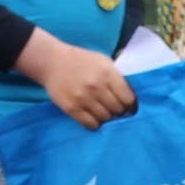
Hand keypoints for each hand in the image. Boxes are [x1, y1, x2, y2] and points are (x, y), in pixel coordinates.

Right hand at [16, 30, 134, 129]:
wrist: (51, 62)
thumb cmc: (81, 61)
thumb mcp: (102, 61)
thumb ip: (117, 76)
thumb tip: (132, 96)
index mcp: (107, 73)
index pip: (128, 98)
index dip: (131, 105)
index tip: (130, 108)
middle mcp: (97, 86)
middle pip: (118, 110)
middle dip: (118, 111)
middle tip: (114, 109)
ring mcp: (83, 98)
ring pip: (105, 118)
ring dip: (106, 117)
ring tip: (102, 111)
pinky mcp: (72, 108)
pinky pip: (91, 124)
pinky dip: (95, 124)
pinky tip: (93, 117)